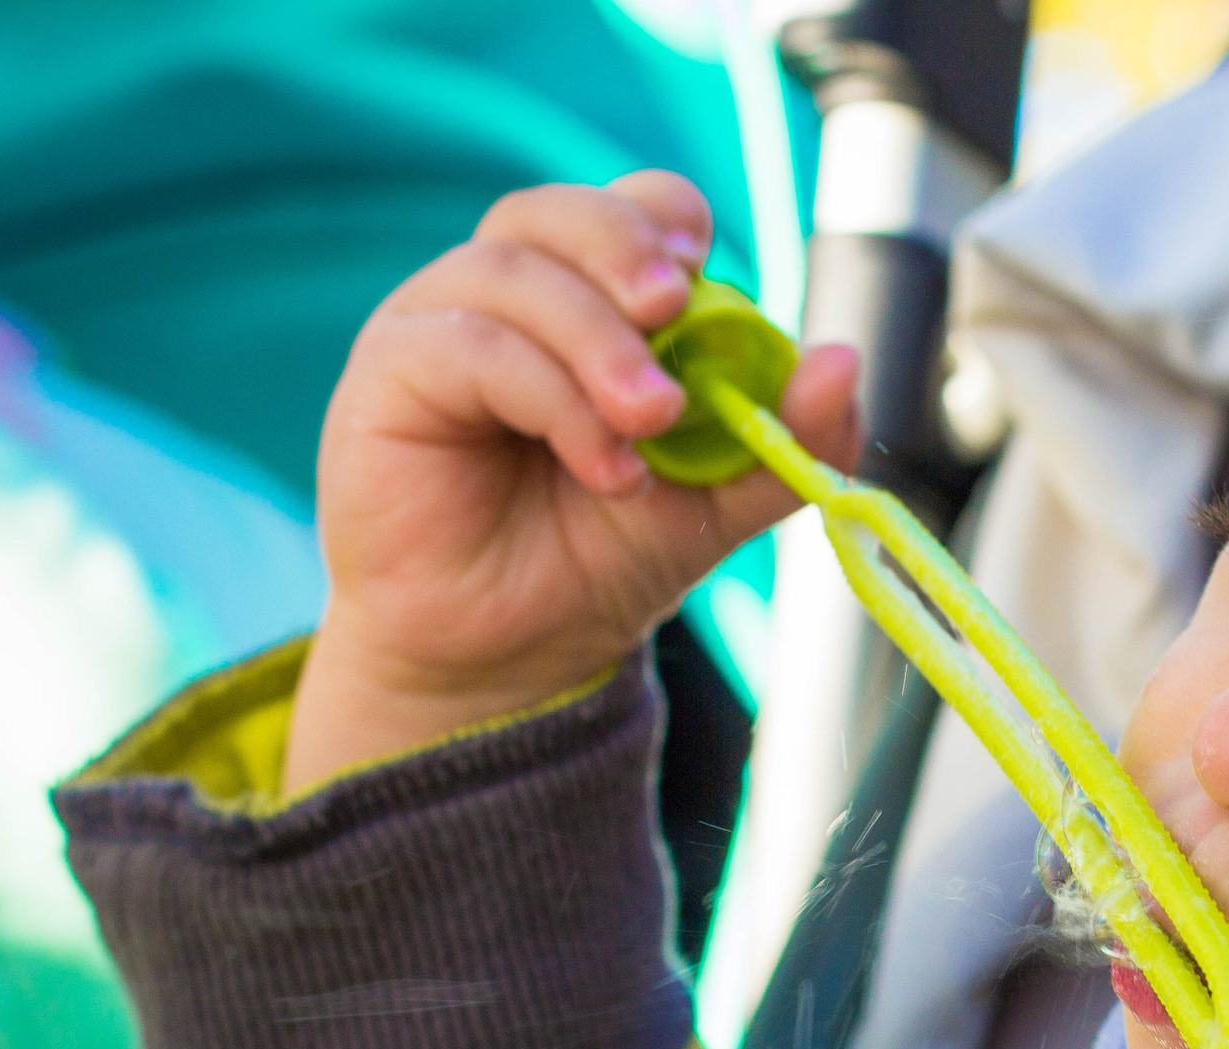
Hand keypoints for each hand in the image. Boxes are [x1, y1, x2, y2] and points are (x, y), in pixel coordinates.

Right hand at [287, 170, 859, 795]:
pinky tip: (605, 467)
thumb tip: (843, 360)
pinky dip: (552, 396)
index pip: (624, 209)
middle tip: (675, 311)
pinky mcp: (386, 374)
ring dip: (597, 343)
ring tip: (652, 424)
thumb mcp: (715, 502)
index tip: (702, 274)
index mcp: (585, 302)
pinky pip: (468, 346)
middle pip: (555, 212)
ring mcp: (437, 326)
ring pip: (513, 274)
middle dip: (624, 249)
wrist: (511, 658)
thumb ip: (784, 439)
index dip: (660, 221)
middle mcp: (506, 296)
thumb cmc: (596, 560)